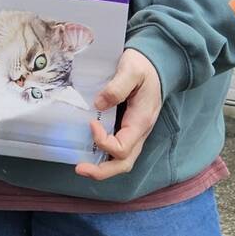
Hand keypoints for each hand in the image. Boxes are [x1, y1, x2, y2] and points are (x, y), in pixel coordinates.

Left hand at [75, 49, 161, 179]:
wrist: (155, 64)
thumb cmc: (143, 66)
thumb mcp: (131, 69)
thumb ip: (117, 87)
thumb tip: (98, 105)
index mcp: (141, 121)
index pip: (123, 147)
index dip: (104, 141)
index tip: (91, 122)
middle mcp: (139, 132)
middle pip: (124, 163)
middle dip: (102, 171)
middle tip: (79, 168)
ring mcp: (134, 133)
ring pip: (121, 160)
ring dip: (101, 167)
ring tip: (81, 166)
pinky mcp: (127, 129)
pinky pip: (117, 149)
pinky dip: (102, 155)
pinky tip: (87, 150)